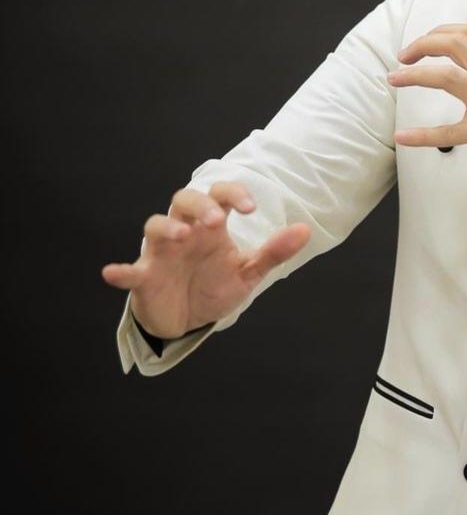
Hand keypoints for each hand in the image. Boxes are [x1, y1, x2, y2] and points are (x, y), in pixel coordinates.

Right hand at [101, 182, 310, 338]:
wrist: (188, 320)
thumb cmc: (213, 286)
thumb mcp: (247, 272)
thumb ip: (273, 252)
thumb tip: (304, 230)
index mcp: (211, 227)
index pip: (219, 196)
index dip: (233, 194)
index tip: (250, 209)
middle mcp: (185, 232)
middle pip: (183, 199)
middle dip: (199, 205)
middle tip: (217, 221)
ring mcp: (162, 253)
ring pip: (155, 225)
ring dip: (167, 227)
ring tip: (182, 236)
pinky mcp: (144, 278)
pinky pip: (129, 271)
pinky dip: (120, 271)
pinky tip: (113, 272)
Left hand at [387, 25, 466, 192]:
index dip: (441, 32)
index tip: (426, 42)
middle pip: (453, 44)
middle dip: (421, 45)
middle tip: (404, 56)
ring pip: (444, 76)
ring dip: (413, 75)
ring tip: (394, 78)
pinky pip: (448, 132)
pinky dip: (421, 135)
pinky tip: (403, 137)